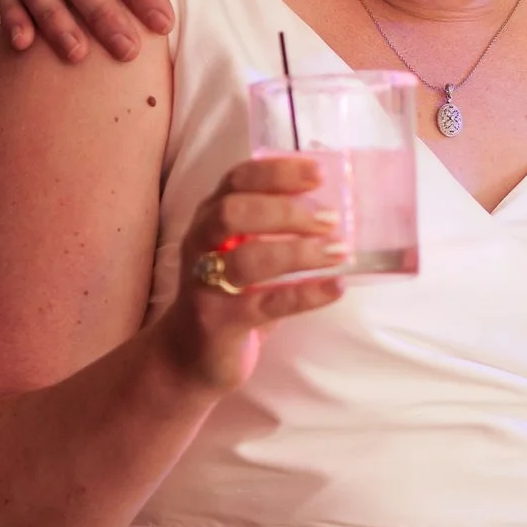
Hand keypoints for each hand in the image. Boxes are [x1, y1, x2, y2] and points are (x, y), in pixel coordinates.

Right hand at [157, 156, 346, 392]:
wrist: (188, 354)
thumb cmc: (229, 291)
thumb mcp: (243, 248)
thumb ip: (273, 225)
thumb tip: (335, 206)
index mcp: (210, 217)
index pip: (238, 179)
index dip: (277, 172)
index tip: (318, 173)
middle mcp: (201, 244)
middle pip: (233, 212)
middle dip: (285, 210)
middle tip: (330, 219)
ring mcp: (205, 285)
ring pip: (248, 259)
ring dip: (298, 252)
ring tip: (338, 252)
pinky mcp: (219, 323)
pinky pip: (267, 304)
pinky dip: (306, 294)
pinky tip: (336, 287)